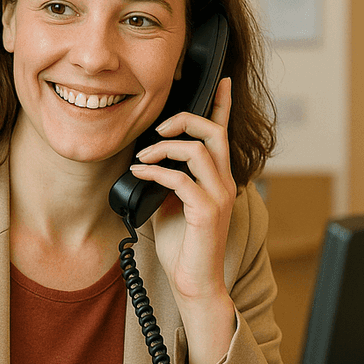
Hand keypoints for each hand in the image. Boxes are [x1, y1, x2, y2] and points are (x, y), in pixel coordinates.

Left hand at [127, 78, 236, 363]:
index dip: (222, 106)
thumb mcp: (170, 204)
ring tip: (141, 158)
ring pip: (197, 151)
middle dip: (184, 120)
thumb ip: (166, 180)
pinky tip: (138, 174)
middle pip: (213, 132)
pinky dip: (155, 172)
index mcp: (218, 178)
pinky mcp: (207, 212)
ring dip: (163, 148)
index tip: (222, 81)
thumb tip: (144, 162)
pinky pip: (180, 179)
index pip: (223, 134)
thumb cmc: (182, 246)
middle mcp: (225, 183)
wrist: (194, 282)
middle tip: (158, 128)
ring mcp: (219, 197)